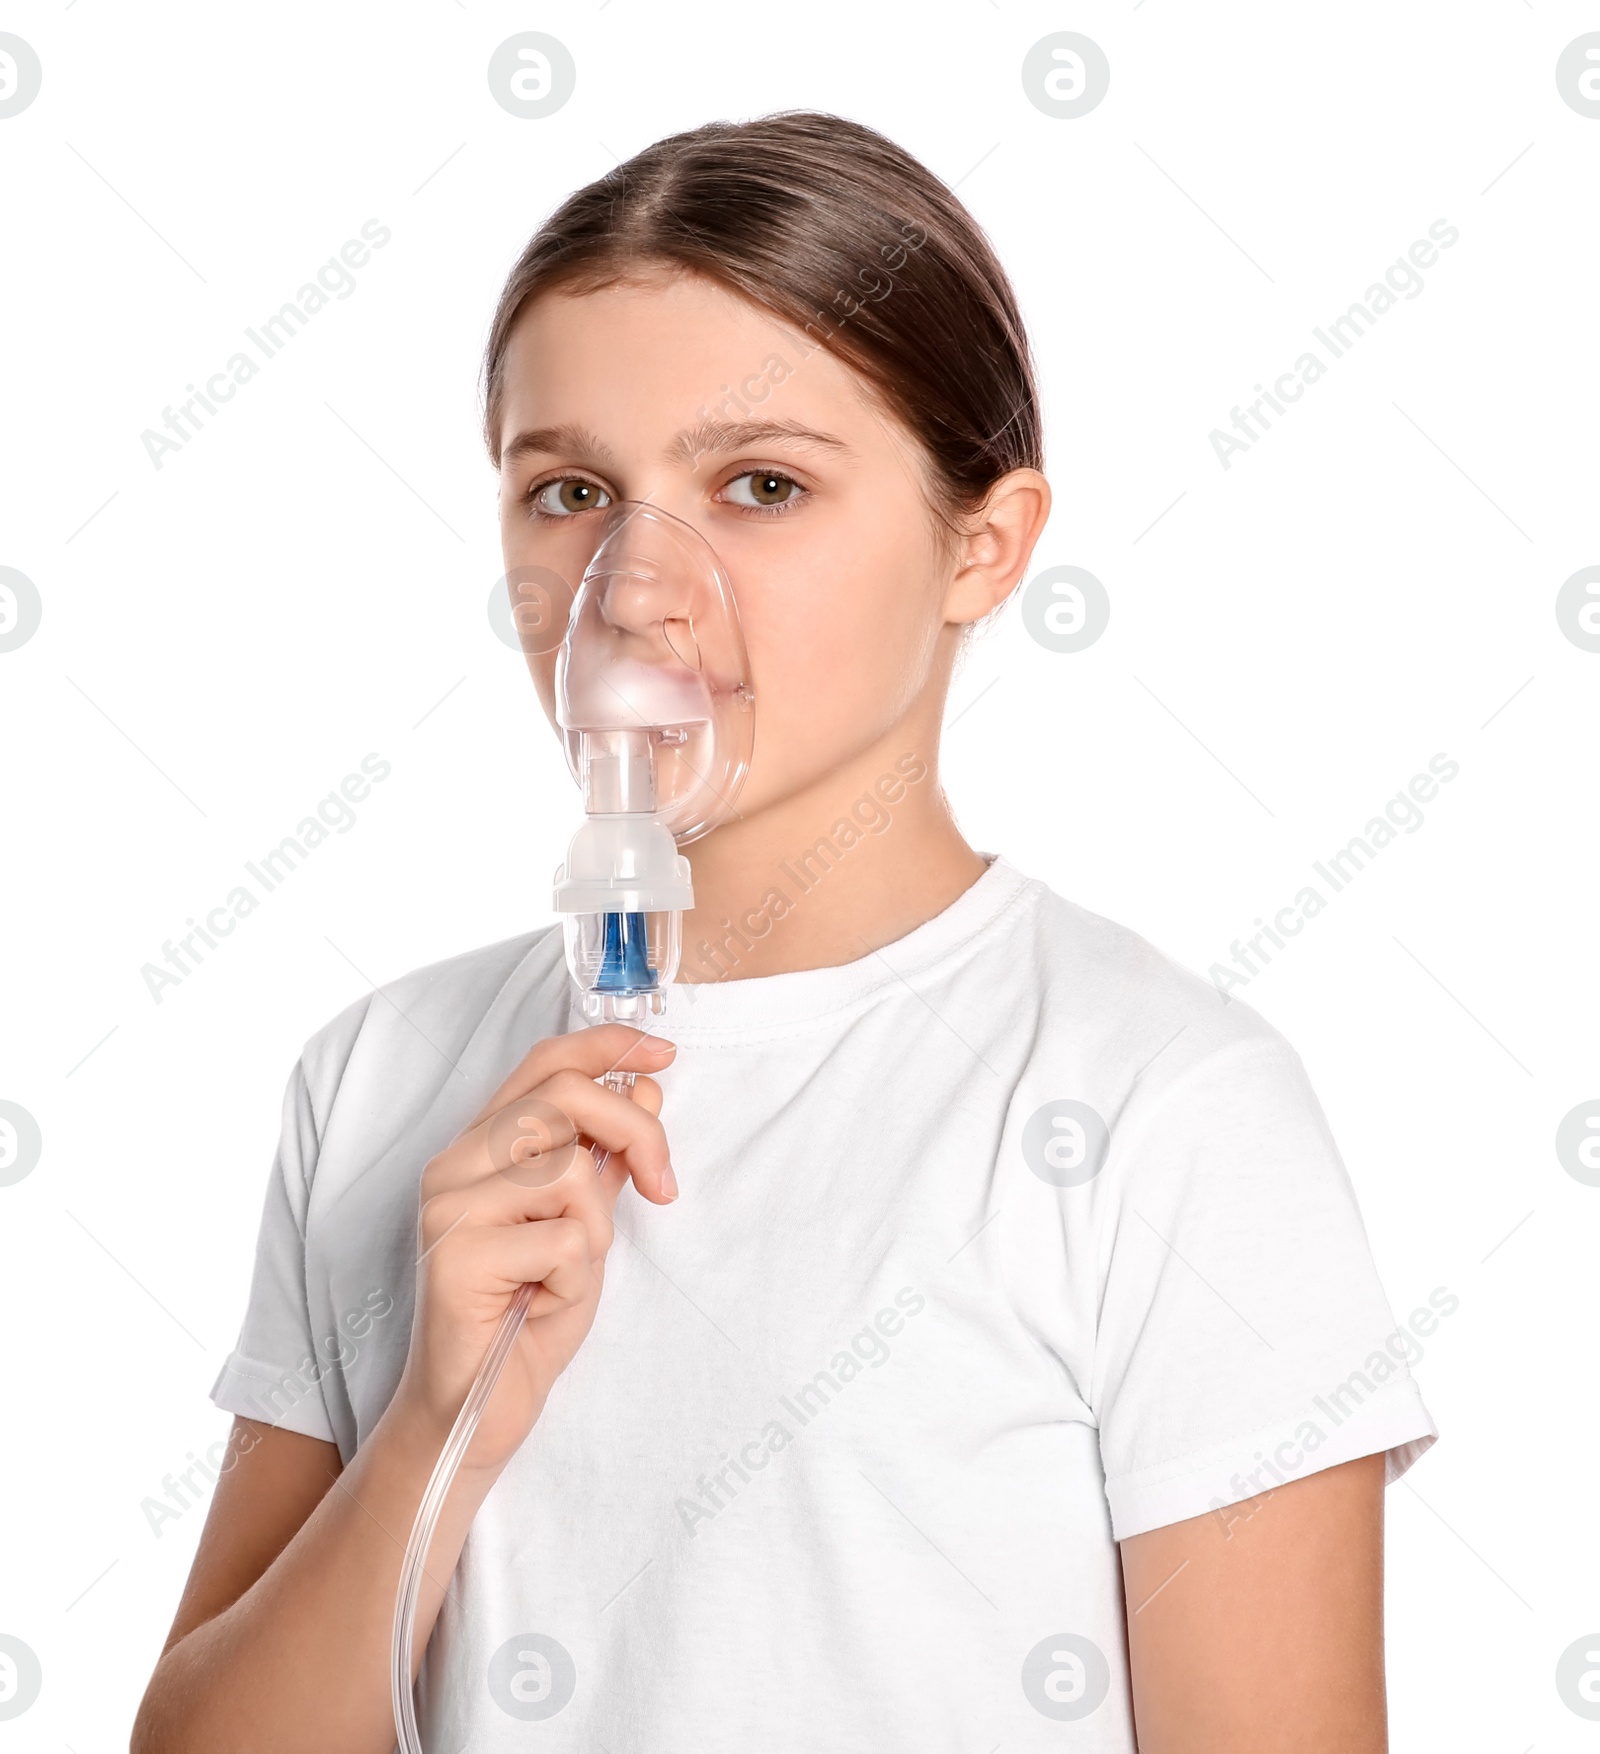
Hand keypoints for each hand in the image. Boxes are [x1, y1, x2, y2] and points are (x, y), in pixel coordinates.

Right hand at [383, 1024, 676, 1478]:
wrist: (475, 1411)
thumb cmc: (526, 1316)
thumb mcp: (585, 1224)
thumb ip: (606, 1159)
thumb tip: (648, 1087)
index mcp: (480, 1145)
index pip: (544, 1061)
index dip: (608, 1045)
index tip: (663, 1052)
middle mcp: (455, 1164)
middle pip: (565, 1096)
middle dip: (636, 1133)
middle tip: (662, 1184)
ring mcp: (448, 1206)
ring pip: (570, 1171)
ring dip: (595, 1231)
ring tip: (563, 1275)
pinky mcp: (455, 1255)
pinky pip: (563, 1240)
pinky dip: (574, 1280)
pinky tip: (539, 1305)